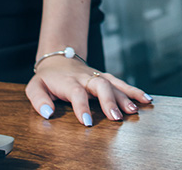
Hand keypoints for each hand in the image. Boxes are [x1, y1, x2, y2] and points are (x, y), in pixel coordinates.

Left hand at [25, 57, 151, 125]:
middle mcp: (86, 77)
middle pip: (100, 85)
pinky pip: (121, 82)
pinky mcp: (105, 78)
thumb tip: (48, 113)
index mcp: (68, 81)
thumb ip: (38, 99)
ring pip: (113, 83)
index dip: (82, 106)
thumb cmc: (48, 77)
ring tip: (134, 109)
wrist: (59, 58)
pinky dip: (134, 90)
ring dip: (125, 96)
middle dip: (109, 100)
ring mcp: (97, 76)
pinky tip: (146, 99)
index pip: (76, 92)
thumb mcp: (35, 86)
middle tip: (116, 117)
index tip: (87, 122)